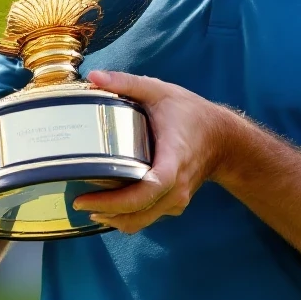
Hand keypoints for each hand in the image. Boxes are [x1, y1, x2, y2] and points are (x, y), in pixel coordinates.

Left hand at [72, 70, 233, 233]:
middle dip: (106, 212)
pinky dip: (127, 216)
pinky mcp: (174, 204)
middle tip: (77, 201)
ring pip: (141, 222)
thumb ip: (127, 83)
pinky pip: (148, 218)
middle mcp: (176, 186)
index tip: (86, 198)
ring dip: (114, 219)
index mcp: (172, 158)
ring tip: (89, 206)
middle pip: (139, 212)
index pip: (150, 188)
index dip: (116, 200)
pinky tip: (110, 205)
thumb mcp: (160, 91)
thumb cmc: (191, 113)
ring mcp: (177, 199)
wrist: (223, 138)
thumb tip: (93, 77)